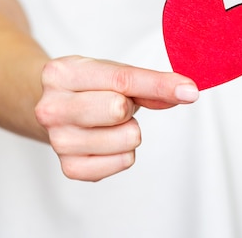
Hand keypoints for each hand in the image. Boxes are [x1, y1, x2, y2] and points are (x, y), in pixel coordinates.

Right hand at [35, 56, 198, 181]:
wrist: (54, 107)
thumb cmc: (88, 86)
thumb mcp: (113, 73)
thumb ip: (149, 83)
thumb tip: (186, 92)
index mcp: (60, 73)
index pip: (121, 80)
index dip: (160, 84)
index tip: (189, 90)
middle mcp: (52, 108)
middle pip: (119, 110)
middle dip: (129, 107)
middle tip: (115, 104)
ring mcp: (58, 141)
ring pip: (127, 139)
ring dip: (128, 130)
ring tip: (108, 122)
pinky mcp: (69, 168)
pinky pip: (124, 162)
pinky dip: (123, 152)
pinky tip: (105, 140)